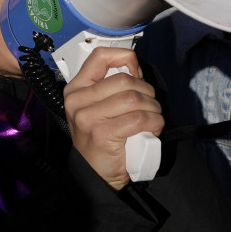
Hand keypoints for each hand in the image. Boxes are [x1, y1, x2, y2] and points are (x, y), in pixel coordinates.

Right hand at [63, 47, 163, 190]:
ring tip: (153, 117)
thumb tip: (136, 69)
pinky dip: (154, 122)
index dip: (124, 58)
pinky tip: (154, 127)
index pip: (100, 57)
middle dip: (146, 91)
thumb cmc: (102, 138)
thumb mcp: (99, 107)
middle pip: (124, 80)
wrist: (95, 174)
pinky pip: (139, 119)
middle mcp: (77, 100)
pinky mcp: (102, 134)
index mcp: (76, 89)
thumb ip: (111, 86)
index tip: (136, 71)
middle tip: (150, 105)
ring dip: (152, 108)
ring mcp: (87, 118)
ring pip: (133, 99)